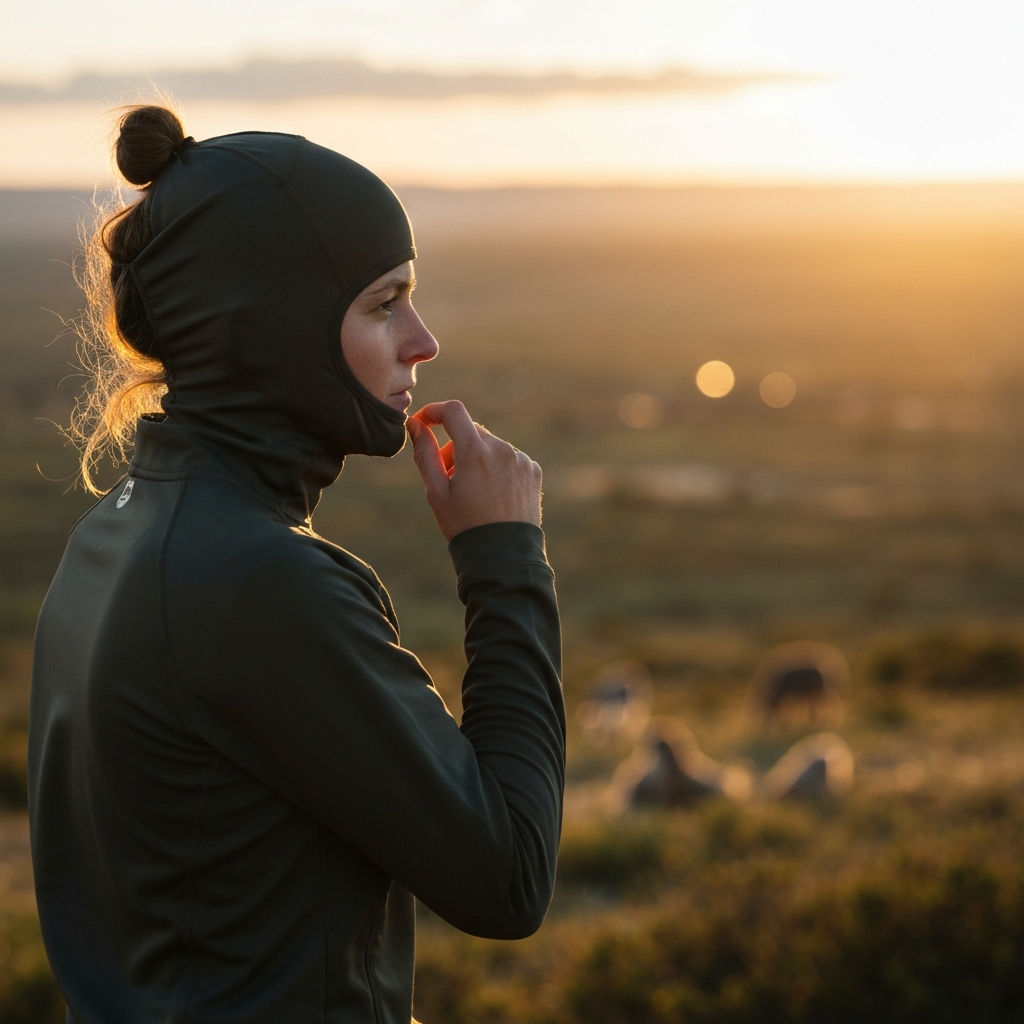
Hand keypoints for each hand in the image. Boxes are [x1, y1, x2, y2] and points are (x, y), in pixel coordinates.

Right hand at [408, 401, 542, 541]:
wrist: (503, 555)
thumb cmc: (463, 525)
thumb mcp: (435, 491)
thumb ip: (424, 453)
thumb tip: (416, 424)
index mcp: (475, 452)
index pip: (453, 411)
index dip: (435, 411)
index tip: (424, 423)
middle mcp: (501, 449)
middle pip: (471, 432)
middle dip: (456, 448)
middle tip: (450, 479)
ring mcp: (520, 460)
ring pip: (491, 446)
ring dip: (478, 460)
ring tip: (475, 494)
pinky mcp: (532, 471)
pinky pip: (509, 459)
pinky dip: (498, 469)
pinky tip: (494, 496)